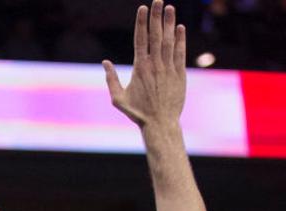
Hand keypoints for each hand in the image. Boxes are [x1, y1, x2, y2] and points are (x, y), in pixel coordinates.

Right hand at [103, 0, 186, 129]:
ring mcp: (168, 68)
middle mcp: (155, 65)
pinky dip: (180, 39)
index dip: (142, 22)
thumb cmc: (137, 113)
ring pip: (169, 41)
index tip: (143, 8)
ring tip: (169, 7)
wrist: (160, 123)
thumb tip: (105, 63)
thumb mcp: (118, 98)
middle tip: (158, 0)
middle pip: (156, 35)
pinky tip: (180, 27)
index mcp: (139, 68)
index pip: (140, 39)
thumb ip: (111, 79)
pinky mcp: (179, 74)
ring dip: (169, 23)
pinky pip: (180, 52)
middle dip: (156, 16)